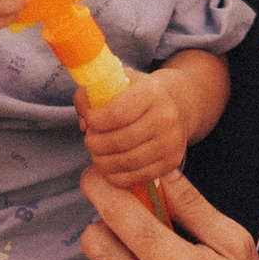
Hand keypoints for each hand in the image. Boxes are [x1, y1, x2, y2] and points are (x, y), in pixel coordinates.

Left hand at [77, 70, 187, 185]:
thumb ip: (89, 95)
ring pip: (126, 162)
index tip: (88, 120)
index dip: (95, 121)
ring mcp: (170, 142)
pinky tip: (108, 166)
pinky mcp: (171, 162)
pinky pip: (136, 176)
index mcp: (151, 92)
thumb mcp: (114, 83)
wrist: (174, 107)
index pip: (116, 113)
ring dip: (102, 161)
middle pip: (119, 141)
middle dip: (95, 144)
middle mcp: (165, 117)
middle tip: (89, 140)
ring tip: (97, 154)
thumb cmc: (136, 94)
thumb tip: (84, 123)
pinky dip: (115, 175)